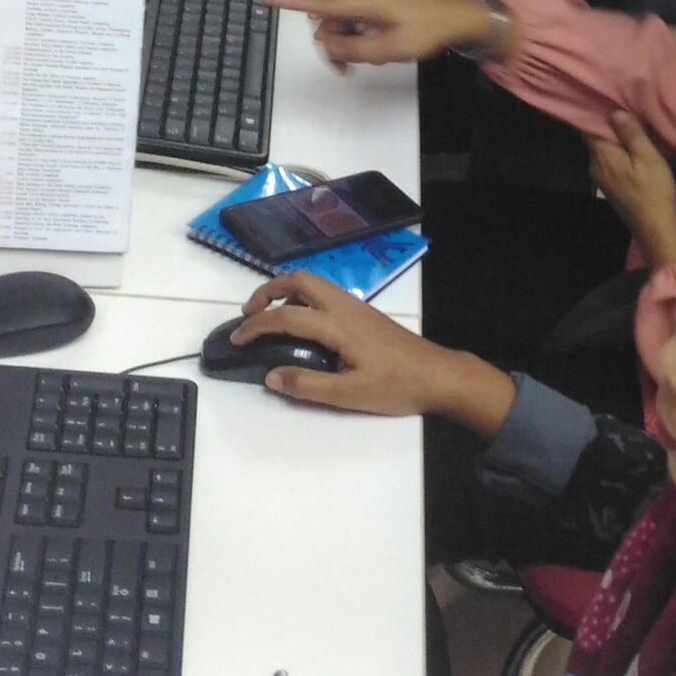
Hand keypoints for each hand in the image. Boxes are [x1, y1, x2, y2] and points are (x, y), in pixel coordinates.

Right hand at [227, 272, 508, 423]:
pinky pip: (324, 293)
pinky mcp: (364, 312)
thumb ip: (307, 385)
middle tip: (248, 316)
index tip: (235, 339)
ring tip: (268, 317)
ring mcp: (356, 306)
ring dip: (284, 292)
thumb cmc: (397, 386)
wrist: (439, 375)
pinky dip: (302, 298)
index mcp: (338, 325)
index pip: (287, 316)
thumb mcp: (349, 395)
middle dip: (267, 292)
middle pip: (299, 280)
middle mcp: (345, 306)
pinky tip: (300, 322)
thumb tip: (271, 376)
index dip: (256, 326)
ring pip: (313, 283)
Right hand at [267, 0, 498, 67]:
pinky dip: (354, 34)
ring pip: (339, 18)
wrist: (455, 18)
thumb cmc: (425, 32)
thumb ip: (351, 49)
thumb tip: (324, 43)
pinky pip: (352, 16)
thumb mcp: (388, 49)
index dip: (290, 2)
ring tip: (362, 62)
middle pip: (326, 16)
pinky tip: (372, 49)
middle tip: (345, 69)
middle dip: (328, 42)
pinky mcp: (376, 0)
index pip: (318, 2)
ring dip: (342, 41)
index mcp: (362, 0)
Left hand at [589, 113, 675, 267]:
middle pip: (594, 137)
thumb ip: (631, 134)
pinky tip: (630, 146)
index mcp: (602, 156)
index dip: (593, 111)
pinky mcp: (610, 186)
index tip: (602, 96)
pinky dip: (617, 150)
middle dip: (605, 122)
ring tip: (628, 121)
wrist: (655, 227)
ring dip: (613, 137)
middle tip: (619, 103)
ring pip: (603, 149)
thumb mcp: (647, 157)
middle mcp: (595, 165)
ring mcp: (601, 178)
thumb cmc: (653, 190)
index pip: (587, 127)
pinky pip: (609, 160)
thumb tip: (614, 111)